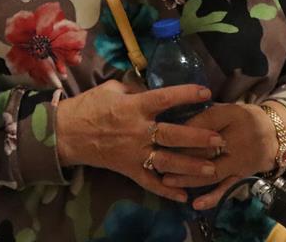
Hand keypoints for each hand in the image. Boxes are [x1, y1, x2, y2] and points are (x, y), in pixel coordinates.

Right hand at [55, 80, 222, 202]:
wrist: (66, 133)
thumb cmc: (90, 106)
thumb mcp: (112, 88)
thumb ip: (136, 89)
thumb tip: (156, 90)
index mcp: (134, 107)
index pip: (165, 99)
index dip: (186, 94)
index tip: (206, 92)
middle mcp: (138, 131)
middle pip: (172, 134)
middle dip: (197, 138)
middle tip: (218, 140)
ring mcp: (134, 153)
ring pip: (166, 161)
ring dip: (190, 166)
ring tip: (211, 168)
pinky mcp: (128, 169)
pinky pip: (149, 182)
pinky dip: (166, 190)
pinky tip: (184, 196)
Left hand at [163, 101, 285, 210]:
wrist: (275, 133)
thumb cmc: (244, 118)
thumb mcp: (227, 109)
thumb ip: (205, 116)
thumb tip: (176, 123)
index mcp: (232, 116)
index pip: (204, 123)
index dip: (183, 129)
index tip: (162, 132)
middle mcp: (237, 140)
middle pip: (206, 149)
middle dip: (181, 156)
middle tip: (157, 159)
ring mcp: (240, 161)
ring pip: (212, 172)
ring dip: (188, 178)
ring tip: (167, 181)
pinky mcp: (242, 176)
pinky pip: (227, 189)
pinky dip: (212, 197)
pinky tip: (195, 204)